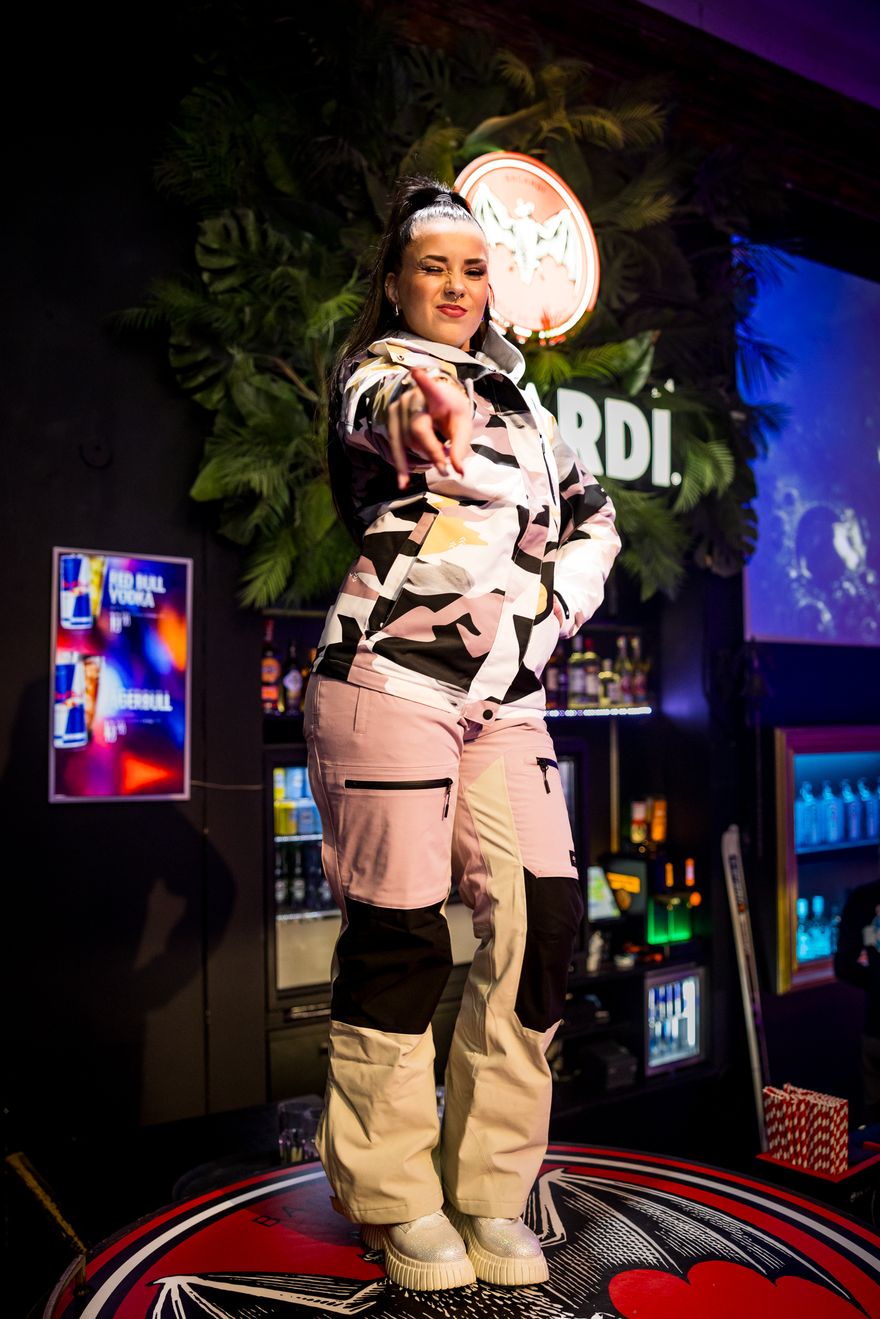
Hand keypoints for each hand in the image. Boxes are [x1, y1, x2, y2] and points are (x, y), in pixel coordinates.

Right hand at [386, 367, 470, 489]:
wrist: (436, 400)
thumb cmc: (451, 411)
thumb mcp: (462, 424)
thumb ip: (461, 446)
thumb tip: (459, 471)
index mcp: (435, 395)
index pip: (430, 389)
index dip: (423, 382)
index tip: (416, 372)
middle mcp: (412, 399)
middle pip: (419, 431)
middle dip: (432, 451)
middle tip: (446, 466)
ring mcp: (398, 409)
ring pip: (408, 442)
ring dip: (424, 455)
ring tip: (439, 457)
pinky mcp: (391, 421)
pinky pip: (395, 447)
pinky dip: (401, 466)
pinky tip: (403, 482)